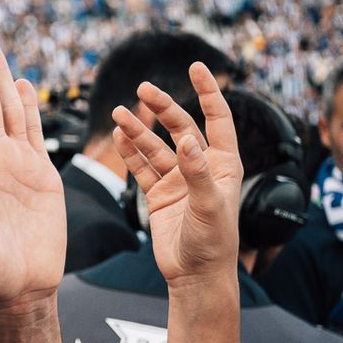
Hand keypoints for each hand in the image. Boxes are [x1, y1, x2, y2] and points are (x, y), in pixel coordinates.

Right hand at [111, 63, 242, 286]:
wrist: (195, 274)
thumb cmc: (213, 242)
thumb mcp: (210, 206)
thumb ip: (198, 172)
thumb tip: (187, 140)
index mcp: (224, 164)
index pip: (217, 119)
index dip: (208, 92)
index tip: (196, 68)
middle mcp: (200, 166)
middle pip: (180, 126)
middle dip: (162, 107)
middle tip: (143, 89)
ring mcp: (177, 179)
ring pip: (155, 146)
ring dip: (138, 130)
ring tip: (119, 114)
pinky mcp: (159, 194)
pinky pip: (142, 167)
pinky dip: (130, 152)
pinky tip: (119, 138)